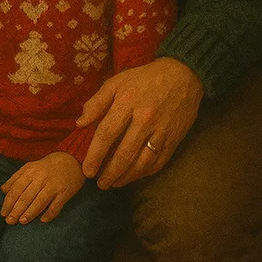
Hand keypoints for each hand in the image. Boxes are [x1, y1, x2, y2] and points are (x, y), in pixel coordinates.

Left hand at [0, 152, 83, 224]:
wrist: (71, 159)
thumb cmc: (47, 166)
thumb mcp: (30, 167)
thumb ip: (16, 178)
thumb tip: (3, 190)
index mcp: (31, 171)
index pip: (17, 188)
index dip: (9, 201)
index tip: (3, 213)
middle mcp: (41, 178)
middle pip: (26, 196)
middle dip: (16, 210)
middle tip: (9, 221)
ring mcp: (53, 186)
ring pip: (39, 201)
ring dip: (30, 213)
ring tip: (22, 221)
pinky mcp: (64, 193)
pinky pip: (56, 206)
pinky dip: (49, 214)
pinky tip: (43, 220)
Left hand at [77, 58, 203, 188]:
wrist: (182, 76)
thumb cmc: (144, 79)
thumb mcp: (117, 81)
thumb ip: (97, 102)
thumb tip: (80, 123)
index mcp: (127, 102)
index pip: (107, 133)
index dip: (95, 154)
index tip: (87, 170)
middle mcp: (144, 119)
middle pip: (124, 153)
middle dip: (109, 173)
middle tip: (99, 184)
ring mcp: (161, 131)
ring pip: (141, 163)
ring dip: (125, 177)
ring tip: (113, 183)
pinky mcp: (174, 140)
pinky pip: (157, 163)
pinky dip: (144, 173)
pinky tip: (133, 177)